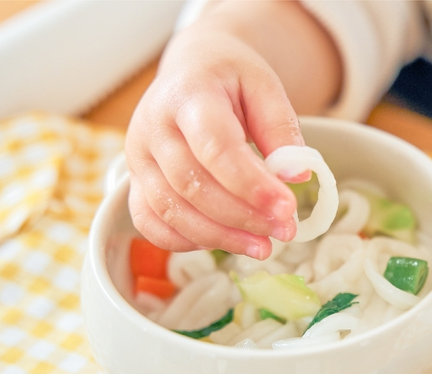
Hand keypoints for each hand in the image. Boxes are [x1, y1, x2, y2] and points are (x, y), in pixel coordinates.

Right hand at [125, 21, 303, 259]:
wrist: (191, 69)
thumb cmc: (230, 77)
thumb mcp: (264, 86)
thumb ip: (280, 128)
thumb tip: (297, 176)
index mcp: (187, 95)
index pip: (216, 147)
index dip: (251, 184)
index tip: (287, 208)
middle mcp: (152, 127)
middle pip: (192, 185)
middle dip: (242, 217)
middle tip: (284, 231)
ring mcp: (137, 157)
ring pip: (170, 210)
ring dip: (219, 236)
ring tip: (263, 246)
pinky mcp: (134, 181)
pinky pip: (150, 222)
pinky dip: (186, 241)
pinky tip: (225, 242)